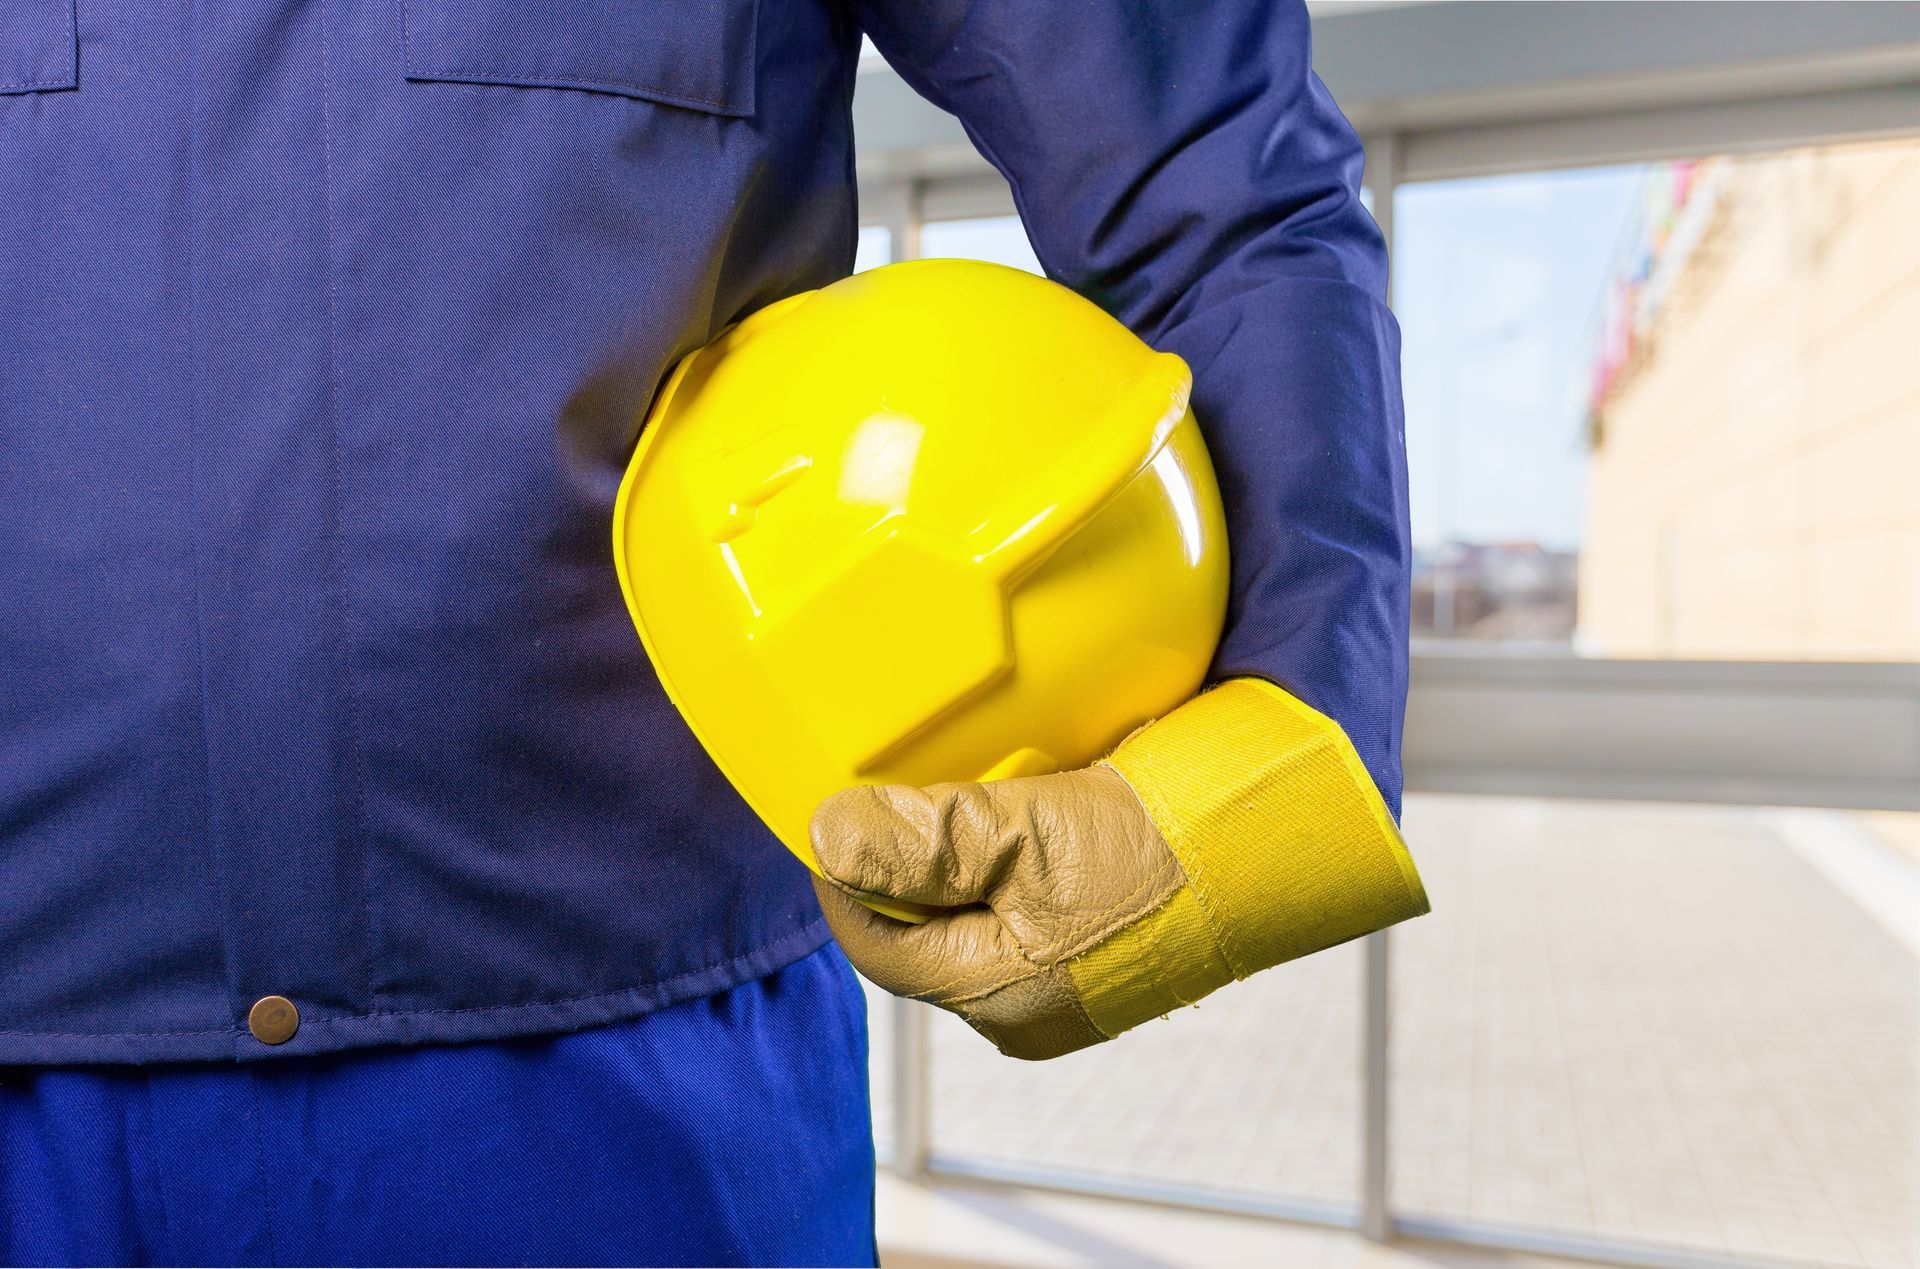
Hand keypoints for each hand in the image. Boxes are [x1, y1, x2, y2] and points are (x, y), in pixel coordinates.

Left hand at [808, 680, 1429, 1059]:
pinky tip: (1020, 798)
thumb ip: (923, 838)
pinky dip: (1004, 850)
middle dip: (900, 862)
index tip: (831, 807)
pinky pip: (1024, 897)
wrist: (1287, 839)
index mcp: (1001, 996)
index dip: (843, 875)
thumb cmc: (1163, 847)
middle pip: (924, 927)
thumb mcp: (1030, 832)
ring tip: (952, 786)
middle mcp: (1030, 1001)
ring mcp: (1070, 973)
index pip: (878, 943)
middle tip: (889, 787)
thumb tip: (827, 836)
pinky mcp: (1105, 937)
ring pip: (973, 910)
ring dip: (953, 851)